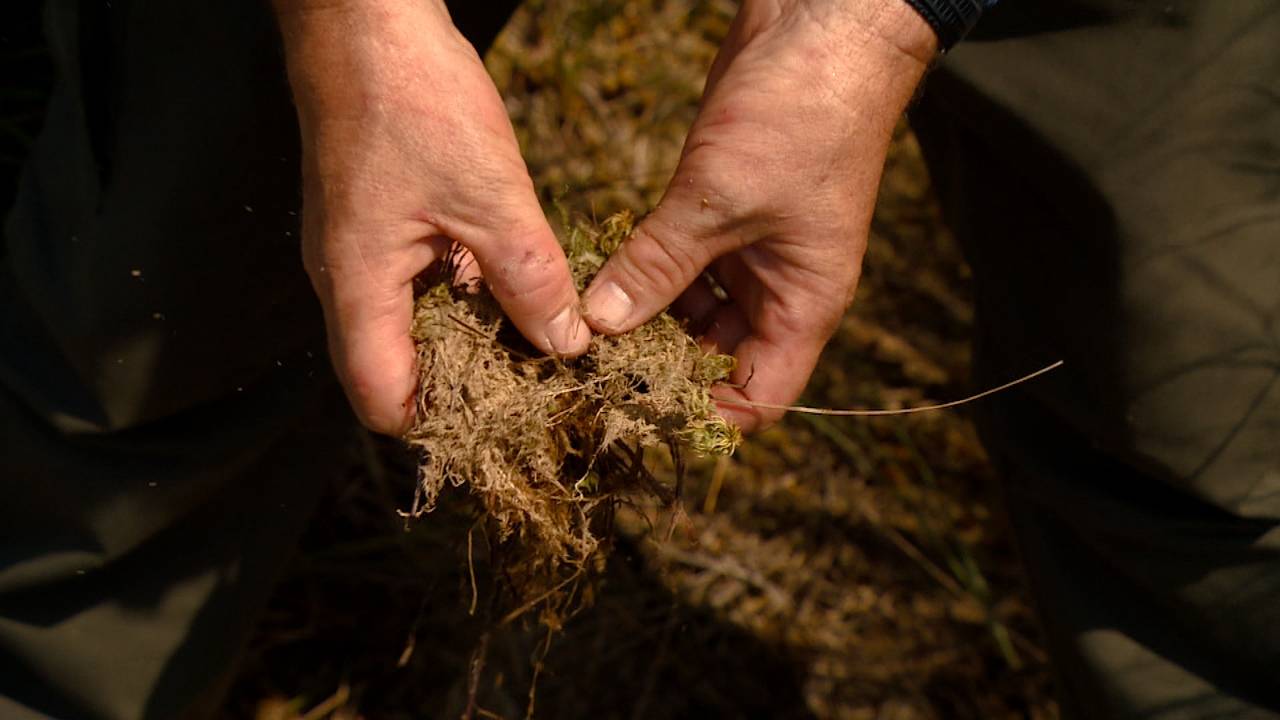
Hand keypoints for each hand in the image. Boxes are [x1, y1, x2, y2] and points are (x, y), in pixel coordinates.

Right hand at [276, 1, 589, 433]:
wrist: (365, 21)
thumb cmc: (413, 101)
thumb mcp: (493, 199)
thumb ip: (531, 281)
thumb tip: (566, 344)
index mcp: (358, 288)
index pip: (381, 400)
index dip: (439, 422)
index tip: (506, 420)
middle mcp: (346, 281)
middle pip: (394, 370)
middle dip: (463, 385)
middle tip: (533, 385)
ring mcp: (357, 250)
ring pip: (410, 325)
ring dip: (467, 336)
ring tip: (533, 341)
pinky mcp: (376, 223)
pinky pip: (416, 283)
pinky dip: (461, 294)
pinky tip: (511, 282)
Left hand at [582, 0, 934, 431]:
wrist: (821, 28)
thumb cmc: (799, 118)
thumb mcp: (718, 201)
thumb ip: (657, 266)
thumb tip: (600, 324)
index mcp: (802, 305)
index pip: (758, 398)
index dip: (704, 415)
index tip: (635, 409)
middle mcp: (778, 289)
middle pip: (716, 359)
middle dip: (660, 366)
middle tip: (591, 366)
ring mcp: (749, 251)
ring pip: (691, 313)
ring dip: (644, 318)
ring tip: (587, 323)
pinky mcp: (720, 214)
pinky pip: (678, 265)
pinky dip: (644, 272)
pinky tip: (601, 273)